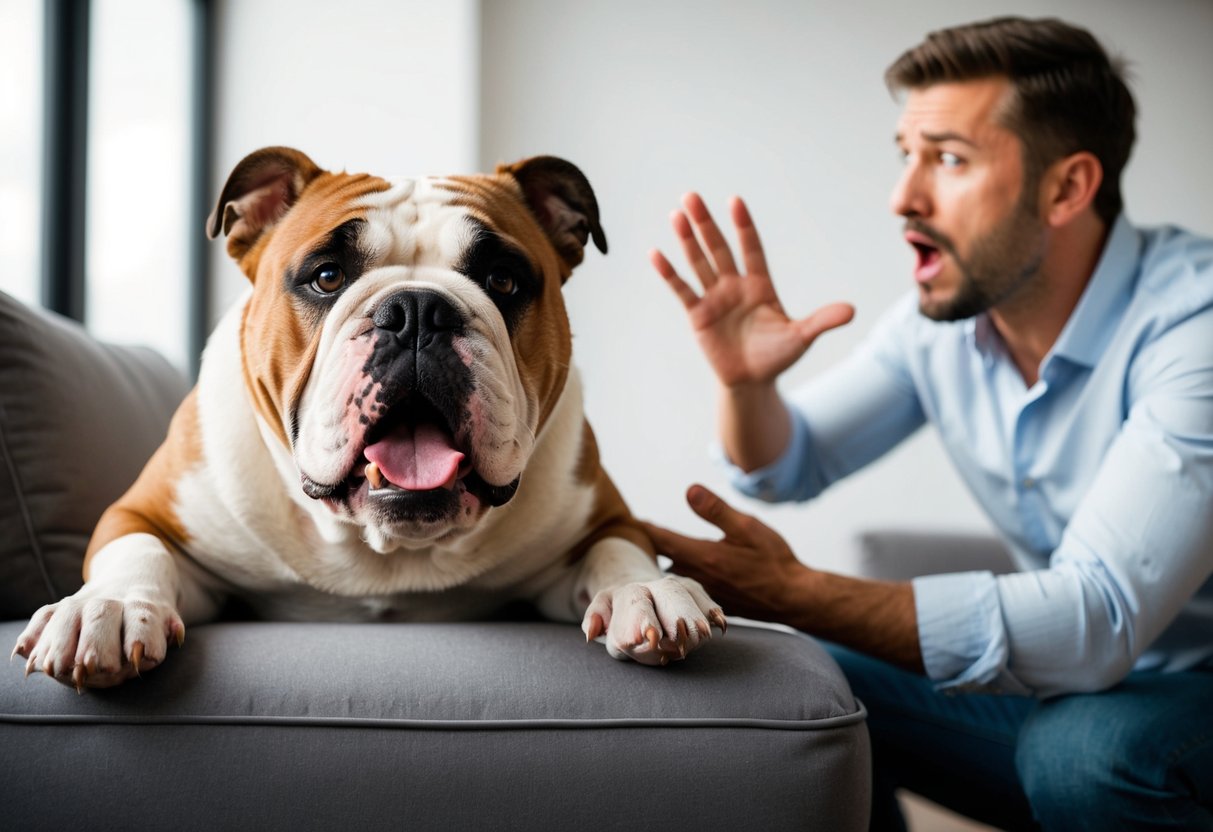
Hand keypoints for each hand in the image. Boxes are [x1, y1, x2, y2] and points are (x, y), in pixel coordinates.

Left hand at [640, 484, 809, 624]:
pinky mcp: (713, 604)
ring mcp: (704, 593)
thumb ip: (716, 509)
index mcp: (703, 556)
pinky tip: (680, 578)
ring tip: (652, 555)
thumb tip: (688, 489)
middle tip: (634, 536)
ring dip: (663, 566)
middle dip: (650, 548)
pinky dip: (679, 583)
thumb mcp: (748, 527)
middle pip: (662, 560)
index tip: (630, 521)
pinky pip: (688, 592)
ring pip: (673, 578)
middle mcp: (698, 577)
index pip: (662, 540)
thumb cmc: (774, 560)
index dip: (645, 529)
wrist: (794, 598)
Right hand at [650, 193, 853, 387]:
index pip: (751, 250)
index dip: (744, 227)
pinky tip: (656, 253)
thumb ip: (822, 321)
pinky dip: (670, 273)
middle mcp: (735, 286)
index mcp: (760, 286)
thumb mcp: (801, 337)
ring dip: (688, 239)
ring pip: (699, 263)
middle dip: (706, 223)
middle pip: (719, 248)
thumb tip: (852, 311)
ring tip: (677, 214)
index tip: (735, 202)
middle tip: (692, 196)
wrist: (751, 381)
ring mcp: (715, 298)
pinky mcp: (698, 315)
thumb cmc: (777, 356)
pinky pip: (683, 290)